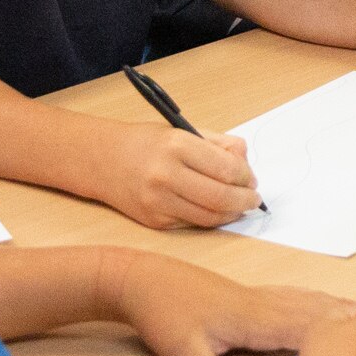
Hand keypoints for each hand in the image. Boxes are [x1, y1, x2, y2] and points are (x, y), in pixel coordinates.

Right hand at [94, 121, 260, 230]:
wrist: (101, 160)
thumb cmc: (146, 143)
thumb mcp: (182, 131)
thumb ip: (218, 144)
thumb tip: (245, 161)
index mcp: (177, 146)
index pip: (228, 169)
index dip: (247, 176)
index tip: (252, 178)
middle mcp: (166, 175)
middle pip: (222, 197)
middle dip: (246, 200)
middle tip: (254, 198)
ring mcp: (158, 201)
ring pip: (210, 216)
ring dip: (232, 213)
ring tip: (240, 206)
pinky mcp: (154, 220)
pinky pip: (193, 224)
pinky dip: (210, 219)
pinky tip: (216, 210)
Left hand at [113, 253, 353, 355]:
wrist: (143, 280)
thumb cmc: (163, 313)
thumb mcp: (179, 349)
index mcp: (254, 318)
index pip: (308, 328)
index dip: (343, 334)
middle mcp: (265, 304)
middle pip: (320, 310)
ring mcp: (260, 297)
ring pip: (311, 301)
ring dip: (343, 308)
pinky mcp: (252, 297)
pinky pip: (298, 299)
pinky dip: (321, 303)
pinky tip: (328, 307)